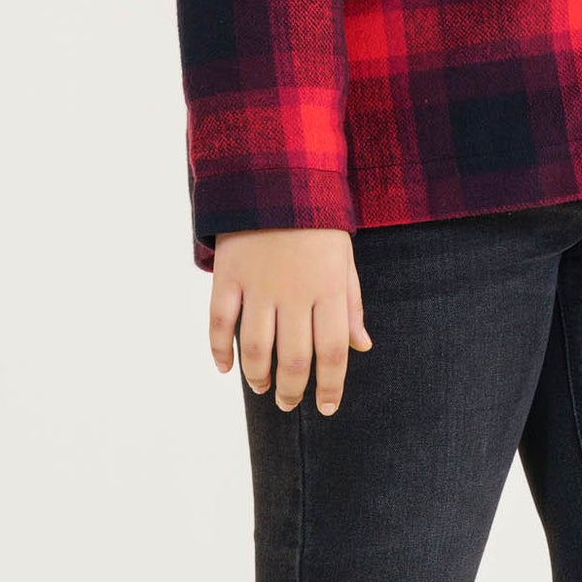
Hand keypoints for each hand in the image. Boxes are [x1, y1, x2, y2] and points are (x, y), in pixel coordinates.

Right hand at [208, 227, 373, 415]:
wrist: (278, 173)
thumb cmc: (317, 223)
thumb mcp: (344, 258)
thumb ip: (351, 304)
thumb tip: (362, 347)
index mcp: (328, 288)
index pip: (332, 351)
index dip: (330, 386)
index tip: (326, 407)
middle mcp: (295, 291)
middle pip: (294, 358)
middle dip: (292, 390)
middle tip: (288, 402)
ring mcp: (259, 284)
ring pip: (256, 348)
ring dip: (258, 376)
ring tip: (262, 387)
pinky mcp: (229, 275)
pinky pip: (219, 322)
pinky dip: (220, 350)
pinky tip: (226, 367)